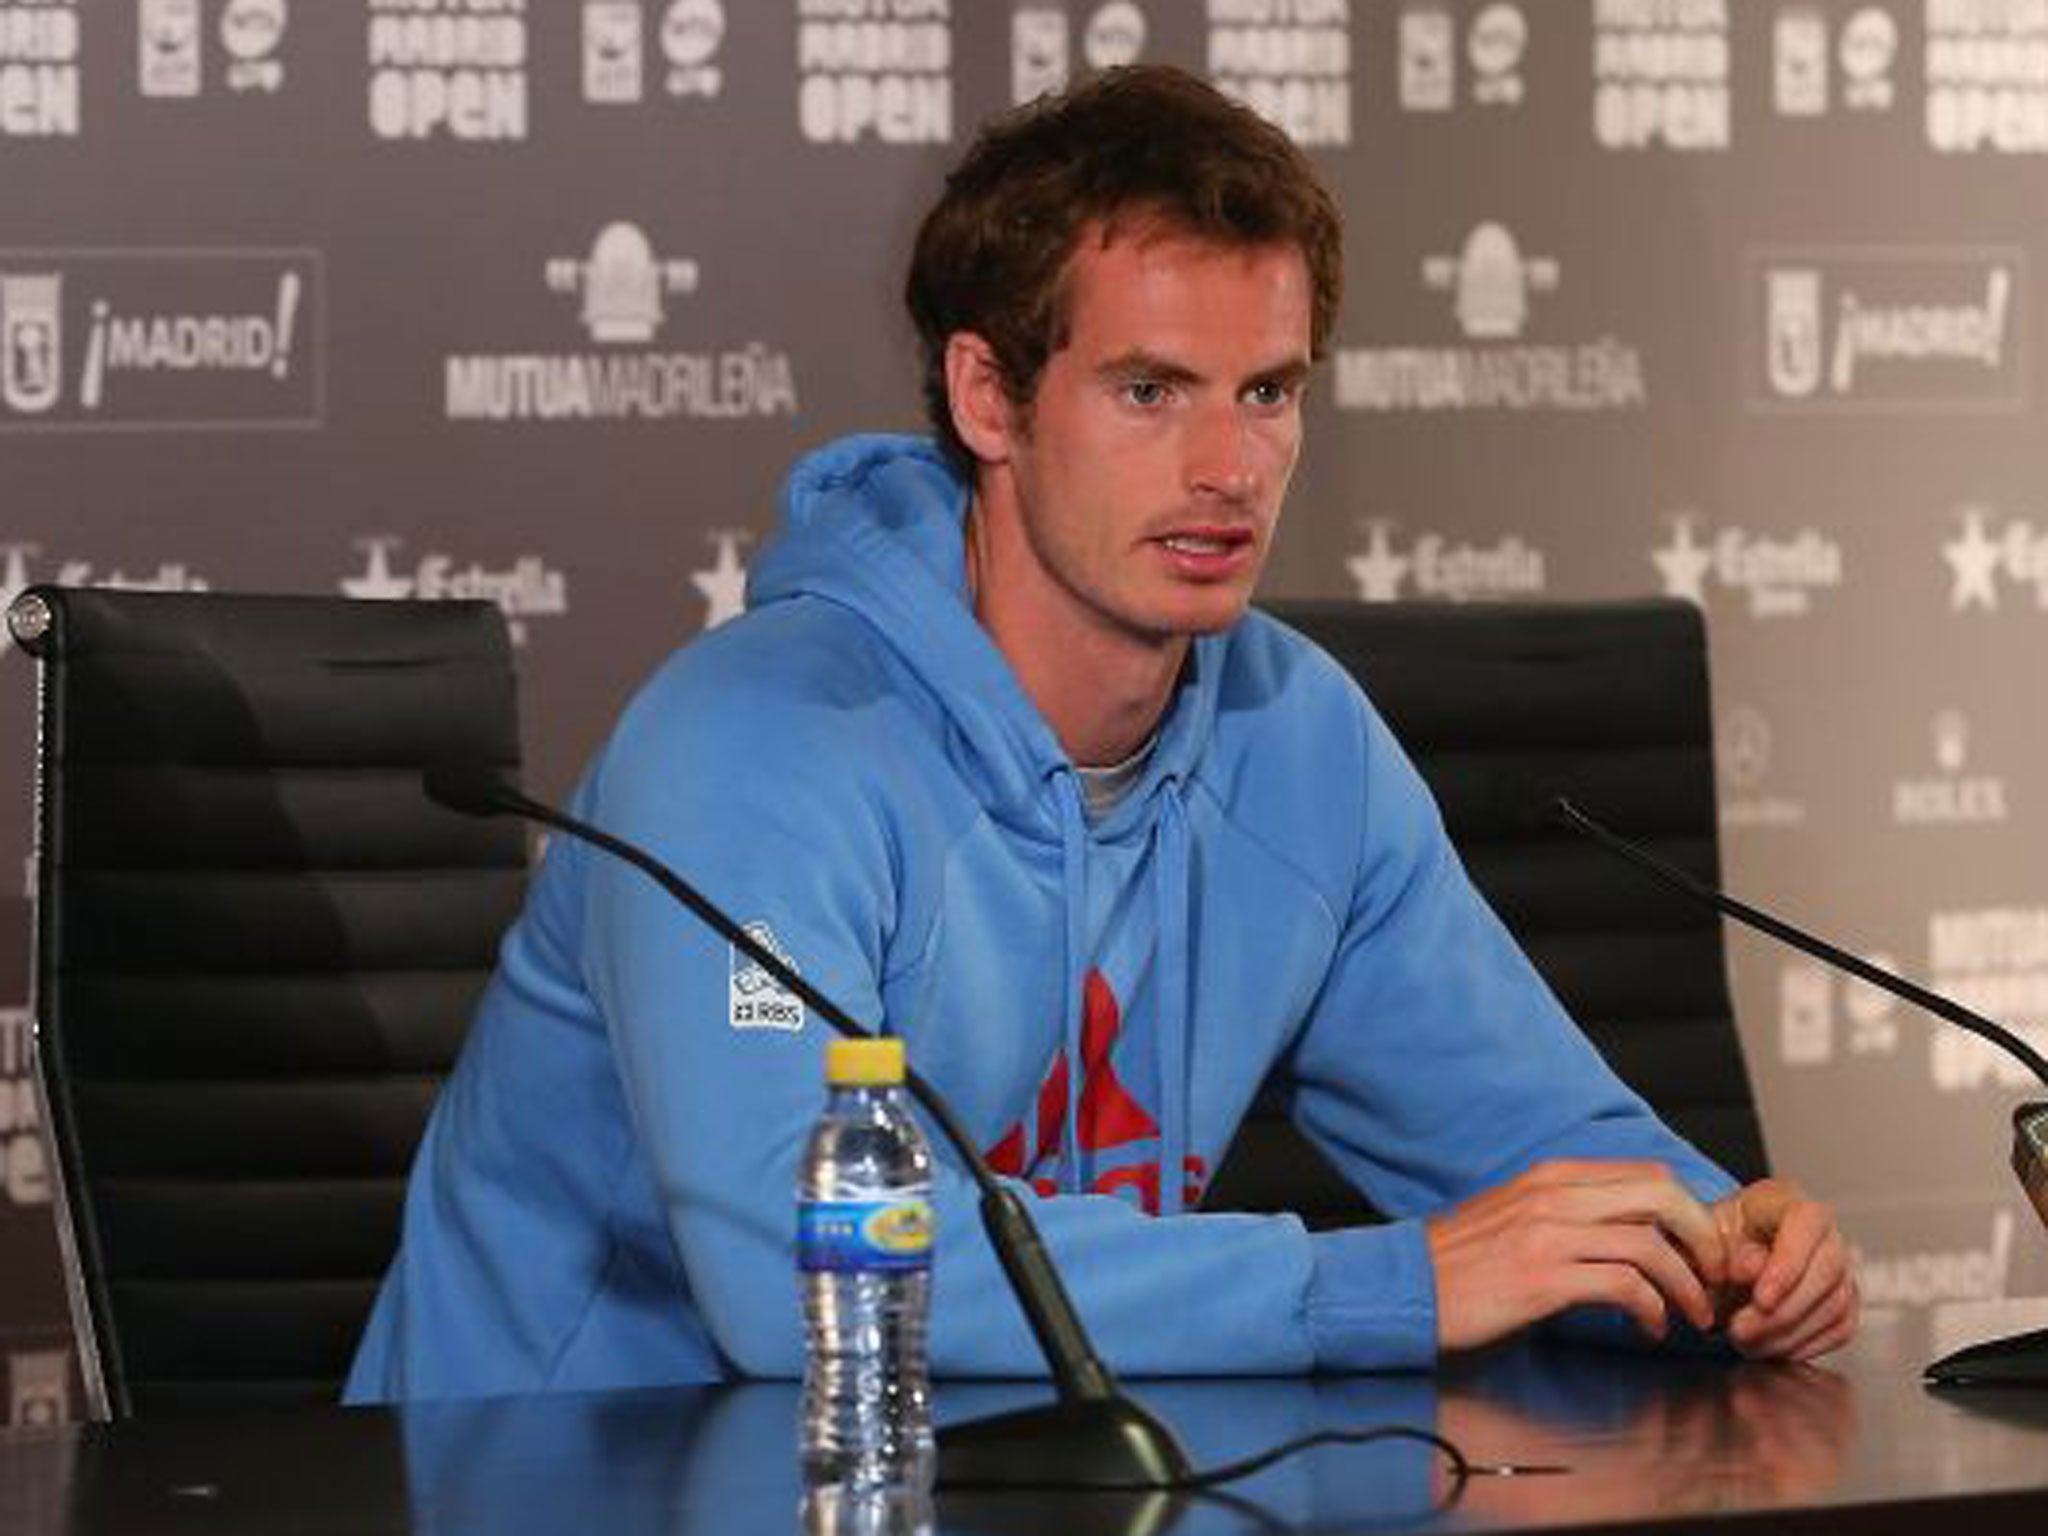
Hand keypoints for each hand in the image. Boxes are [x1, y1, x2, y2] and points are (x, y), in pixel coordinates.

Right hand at [1425, 1159, 1727, 1351]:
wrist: (1403, 1287)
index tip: (1700, 1250)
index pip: (1647, 1175)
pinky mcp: (1542, 1278)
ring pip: (1651, 1243)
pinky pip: (1624, 1285)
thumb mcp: (1514, 1217)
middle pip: (1663, 1195)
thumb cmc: (1456, 1262)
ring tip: (1690, 1315)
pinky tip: (1648, 1327)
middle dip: (1704, 1239)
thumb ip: (1566, 1213)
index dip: (1690, 1213)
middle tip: (1713, 1277)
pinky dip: (1651, 1309)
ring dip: (1685, 1285)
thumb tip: (1625, 1232)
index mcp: (1550, 1177)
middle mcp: (1554, 1195)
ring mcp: (1548, 1234)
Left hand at [1708, 1179, 1857, 1360]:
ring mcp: (1840, 1266)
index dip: (1788, 1265)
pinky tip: (1769, 1348)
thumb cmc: (1712, 1241)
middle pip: (1826, 1271)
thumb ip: (1723, 1250)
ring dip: (1788, 1333)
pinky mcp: (1845, 1298)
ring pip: (1834, 1304)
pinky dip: (1804, 1344)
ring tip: (1744, 1342)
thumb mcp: (1703, 1238)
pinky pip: (1839, 1328)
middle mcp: (1824, 1231)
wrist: (1721, 1261)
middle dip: (1783, 1311)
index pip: (1806, 1223)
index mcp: (1787, 1199)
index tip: (1760, 1299)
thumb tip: (1749, 1270)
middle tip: (1740, 1331)